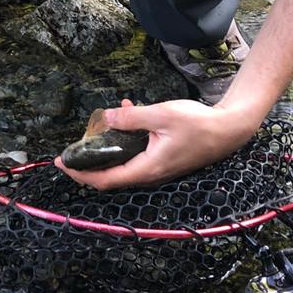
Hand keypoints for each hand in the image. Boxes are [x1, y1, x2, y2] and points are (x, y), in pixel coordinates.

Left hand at [57, 96, 260, 189]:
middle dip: (89, 162)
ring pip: (123, 162)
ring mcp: (158, 168)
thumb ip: (132, 119)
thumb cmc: (198, 123)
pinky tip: (127, 112)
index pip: (105, 180)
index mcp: (147, 168)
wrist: (230, 129)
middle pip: (111, 176)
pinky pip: (137, 153)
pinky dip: (126, 138)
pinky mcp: (164, 159)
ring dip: (109, 146)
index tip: (62, 162)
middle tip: (72, 149)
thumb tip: (107, 118)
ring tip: (101, 121)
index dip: (81, 174)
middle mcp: (151, 174)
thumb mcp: (161, 114)